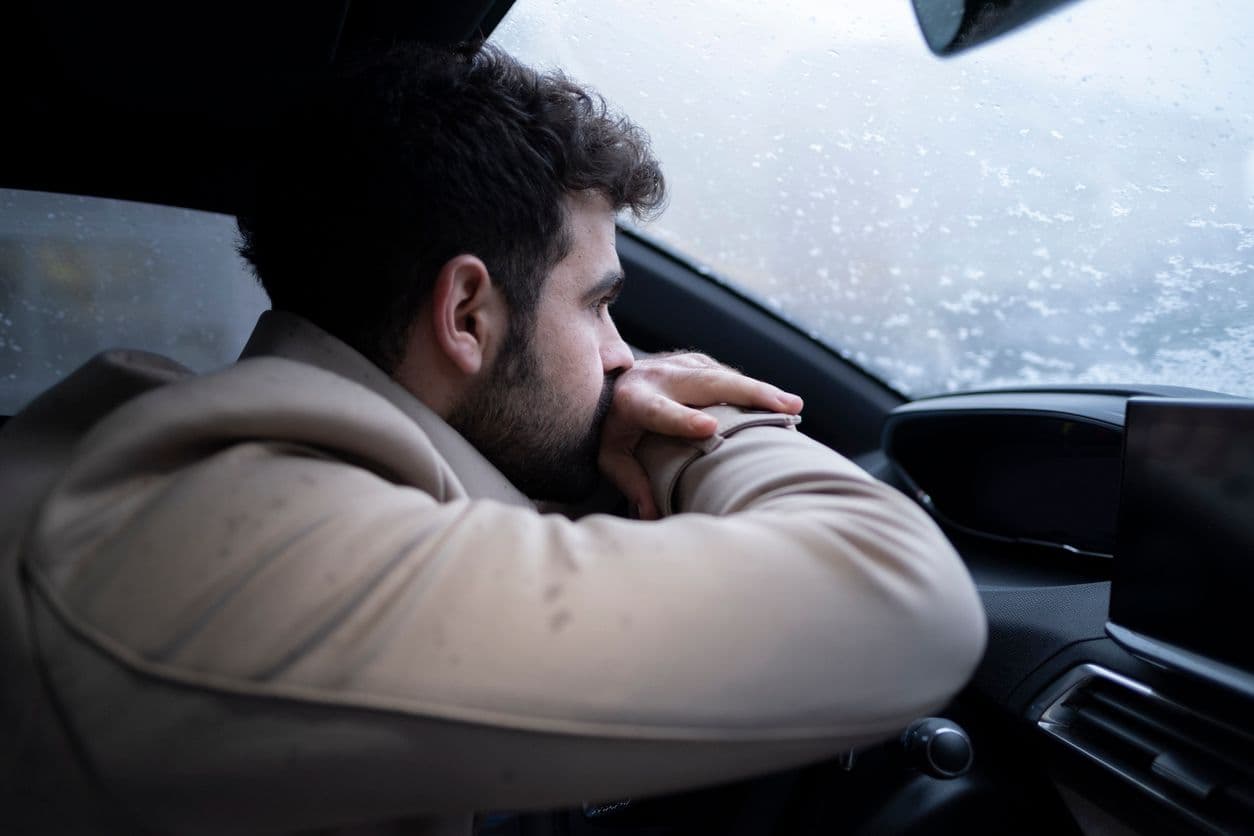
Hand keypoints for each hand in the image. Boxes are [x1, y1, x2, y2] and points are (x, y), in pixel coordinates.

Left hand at [598, 352, 802, 519]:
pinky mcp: (693, 361)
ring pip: (723, 376)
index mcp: (633, 401)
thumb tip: (653, 514)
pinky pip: (726, 374)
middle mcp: (658, 376)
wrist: (604, 382)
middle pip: (707, 384)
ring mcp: (678, 364)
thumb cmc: (611, 428)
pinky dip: (753, 388)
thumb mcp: (610, 457)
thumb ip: (632, 482)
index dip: (685, 419)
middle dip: (748, 394)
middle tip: (784, 407)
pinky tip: (777, 400)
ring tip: (793, 405)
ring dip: (759, 390)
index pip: (661, 412)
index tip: (710, 428)